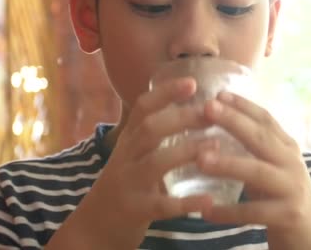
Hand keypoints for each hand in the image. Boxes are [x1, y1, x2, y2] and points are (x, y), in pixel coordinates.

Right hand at [47, 78, 213, 249]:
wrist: (94, 227)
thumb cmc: (126, 184)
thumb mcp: (134, 153)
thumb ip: (155, 133)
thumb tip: (192, 108)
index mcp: (129, 140)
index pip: (143, 108)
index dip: (166, 93)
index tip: (192, 82)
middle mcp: (125, 157)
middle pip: (150, 129)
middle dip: (182, 117)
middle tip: (212, 111)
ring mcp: (128, 183)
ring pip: (155, 162)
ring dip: (187, 151)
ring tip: (216, 145)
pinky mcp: (135, 210)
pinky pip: (161, 205)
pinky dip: (185, 203)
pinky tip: (208, 200)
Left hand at [196, 92, 310, 249]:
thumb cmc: (284, 195)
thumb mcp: (275, 166)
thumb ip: (255, 148)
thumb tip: (218, 123)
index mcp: (287, 147)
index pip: (266, 119)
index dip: (243, 105)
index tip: (219, 93)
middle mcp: (292, 163)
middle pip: (261, 138)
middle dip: (233, 121)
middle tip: (207, 108)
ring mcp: (292, 188)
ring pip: (257, 172)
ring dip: (228, 164)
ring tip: (201, 159)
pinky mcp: (288, 215)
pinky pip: (254, 212)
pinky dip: (229, 212)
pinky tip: (206, 210)